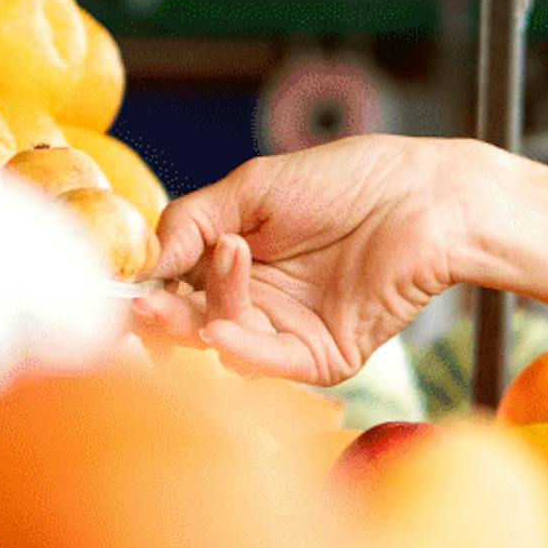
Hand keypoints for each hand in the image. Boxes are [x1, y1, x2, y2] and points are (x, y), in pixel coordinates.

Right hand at [142, 135, 493, 385]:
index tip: (121, 287)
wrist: (426, 197)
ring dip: (210, 313)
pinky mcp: (324, 357)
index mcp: (234, 265)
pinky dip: (240, 349)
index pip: (173, 292)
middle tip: (143, 303)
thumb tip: (141, 262)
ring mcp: (289, 334)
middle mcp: (257, 305)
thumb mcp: (252, 190)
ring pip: (223, 348)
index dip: (146, 292)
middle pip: (189, 329)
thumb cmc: (349, 182)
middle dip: (163, 317)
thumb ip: (190, 222)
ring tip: (229, 258)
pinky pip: (271, 365)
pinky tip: (219, 326)